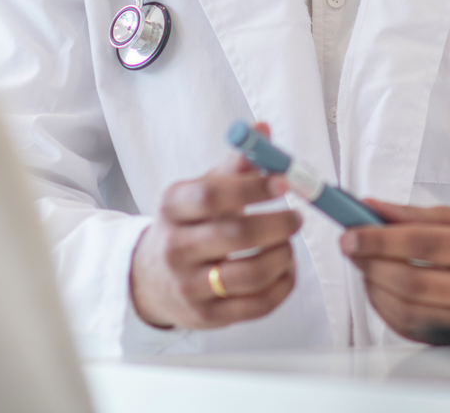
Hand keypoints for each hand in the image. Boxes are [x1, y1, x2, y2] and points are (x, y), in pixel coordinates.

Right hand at [130, 122, 301, 328]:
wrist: (151, 279)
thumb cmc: (188, 225)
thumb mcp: (200, 191)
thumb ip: (234, 165)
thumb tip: (262, 131)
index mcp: (173, 207)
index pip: (212, 195)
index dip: (253, 187)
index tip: (286, 181)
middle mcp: (175, 247)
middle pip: (235, 236)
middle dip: (278, 225)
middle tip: (297, 218)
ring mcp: (189, 286)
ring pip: (250, 275)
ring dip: (283, 258)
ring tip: (288, 246)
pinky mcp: (206, 317)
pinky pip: (257, 305)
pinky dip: (282, 286)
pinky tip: (285, 270)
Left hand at [339, 200, 449, 339]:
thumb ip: (414, 214)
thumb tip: (369, 207)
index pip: (421, 244)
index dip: (378, 239)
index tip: (350, 234)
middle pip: (410, 280)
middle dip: (371, 263)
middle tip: (352, 248)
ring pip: (407, 309)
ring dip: (374, 287)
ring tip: (366, 266)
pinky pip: (411, 328)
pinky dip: (386, 309)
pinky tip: (380, 289)